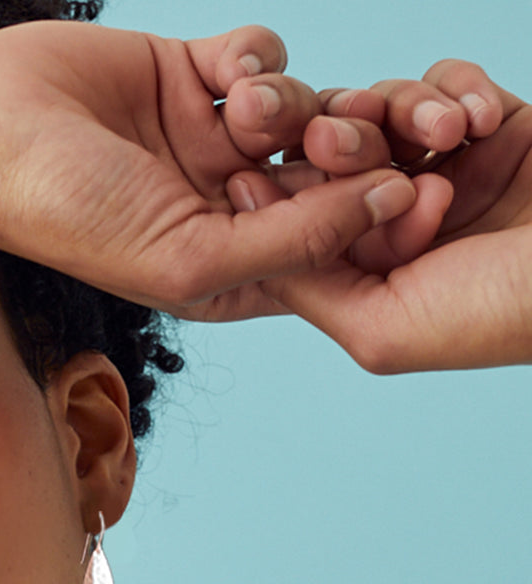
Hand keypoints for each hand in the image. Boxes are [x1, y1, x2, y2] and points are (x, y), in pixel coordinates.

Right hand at [0, 21, 416, 321]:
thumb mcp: (192, 258)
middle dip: (342, 152)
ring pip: (302, 110)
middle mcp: (225, 207)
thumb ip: (297, 240)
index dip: (377, 222)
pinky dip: (256, 57)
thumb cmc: (72, 217)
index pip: (331, 249)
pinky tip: (221, 73)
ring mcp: (209, 141)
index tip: (411, 194)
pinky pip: (261, 56)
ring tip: (241, 109)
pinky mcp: (190, 77)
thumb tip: (397, 205)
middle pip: (327, 176)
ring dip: (289, 102)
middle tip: (322, 140)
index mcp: (229, 268)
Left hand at [229, 60, 531, 370]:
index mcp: (364, 273)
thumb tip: (248, 238)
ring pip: (383, 112)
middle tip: (347, 138)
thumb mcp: (383, 327)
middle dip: (336, 140)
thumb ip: (310, 286)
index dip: (281, 188)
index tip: (258, 165)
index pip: (298, 218)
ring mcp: (447, 173)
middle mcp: (397, 222)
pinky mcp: (496, 131)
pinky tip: (488, 120)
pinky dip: (458, 92)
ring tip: (445, 134)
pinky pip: (446, 86)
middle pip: (333, 156)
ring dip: (401, 112)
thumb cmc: (505, 314)